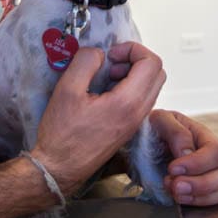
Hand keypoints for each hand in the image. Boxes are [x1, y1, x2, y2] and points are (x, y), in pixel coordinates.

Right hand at [32, 42, 165, 194]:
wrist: (59, 168)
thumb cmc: (62, 136)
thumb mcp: (67, 90)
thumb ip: (85, 62)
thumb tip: (99, 53)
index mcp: (127, 103)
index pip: (152, 63)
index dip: (133, 49)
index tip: (112, 54)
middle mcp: (138, 113)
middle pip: (157, 73)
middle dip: (136, 59)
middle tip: (111, 62)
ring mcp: (135, 122)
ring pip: (151, 86)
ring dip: (132, 73)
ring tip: (106, 76)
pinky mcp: (129, 127)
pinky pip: (141, 99)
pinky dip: (129, 86)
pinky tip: (105, 91)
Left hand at [151, 110, 217, 206]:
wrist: (136, 146)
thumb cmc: (150, 130)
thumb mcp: (159, 120)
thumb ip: (176, 132)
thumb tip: (188, 153)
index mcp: (203, 136)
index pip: (215, 152)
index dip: (198, 163)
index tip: (172, 169)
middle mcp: (210, 158)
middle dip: (200, 184)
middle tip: (175, 186)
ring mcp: (208, 176)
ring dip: (198, 196)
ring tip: (174, 192)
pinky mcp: (200, 192)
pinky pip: (212, 203)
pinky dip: (197, 203)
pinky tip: (178, 199)